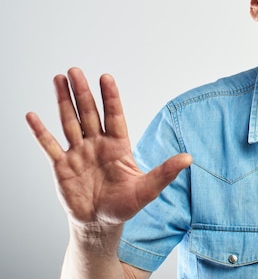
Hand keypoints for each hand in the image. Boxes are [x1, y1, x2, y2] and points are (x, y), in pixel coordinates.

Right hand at [26, 68, 191, 227]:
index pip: (114, 115)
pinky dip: (40, 131)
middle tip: (75, 70)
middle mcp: (97, 144)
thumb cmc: (125, 205)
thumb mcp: (147, 189)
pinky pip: (49, 146)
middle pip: (89, 113)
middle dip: (83, 92)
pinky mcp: (61, 166)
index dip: (110, 97)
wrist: (100, 224)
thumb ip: (165, 172)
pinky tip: (32, 115)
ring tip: (58, 79)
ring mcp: (78, 153)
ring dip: (64, 101)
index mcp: (118, 145)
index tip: (106, 77)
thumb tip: (189, 158)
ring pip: (70, 122)